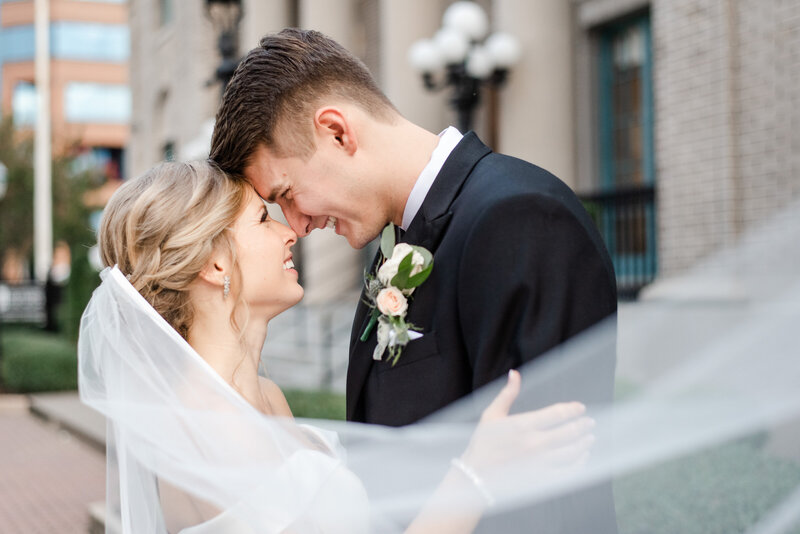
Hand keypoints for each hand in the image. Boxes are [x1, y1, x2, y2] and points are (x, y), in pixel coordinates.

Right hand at [460, 370, 595, 479]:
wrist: (475, 476)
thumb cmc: (482, 443)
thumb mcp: (491, 415)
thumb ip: (507, 394)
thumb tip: (515, 373)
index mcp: (523, 425)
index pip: (556, 413)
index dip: (572, 409)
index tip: (580, 408)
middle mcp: (534, 444)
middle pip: (568, 432)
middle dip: (582, 426)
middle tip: (590, 423)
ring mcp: (539, 463)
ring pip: (571, 452)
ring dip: (583, 444)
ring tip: (589, 439)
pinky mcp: (540, 479)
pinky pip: (567, 472)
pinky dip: (579, 465)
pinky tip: (582, 458)